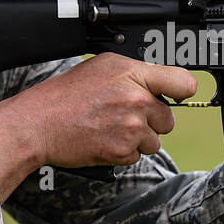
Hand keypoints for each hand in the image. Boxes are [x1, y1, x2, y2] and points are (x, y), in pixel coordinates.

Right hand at [0, 53, 197, 167]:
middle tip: (123, 115)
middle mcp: (137, 99)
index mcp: (133, 73)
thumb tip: (161, 82)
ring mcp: (132, 127)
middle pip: (169, 119)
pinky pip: (137, 156)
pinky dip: (123, 152)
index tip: (176, 94)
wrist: (40, 123)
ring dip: (138, 139)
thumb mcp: (103, 67)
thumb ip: (136, 73)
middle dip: (151, 121)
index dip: (181, 91)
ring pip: (154, 141)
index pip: (183, 82)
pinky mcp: (123, 151)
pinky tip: (104, 140)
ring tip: (110, 128)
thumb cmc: (67, 95)